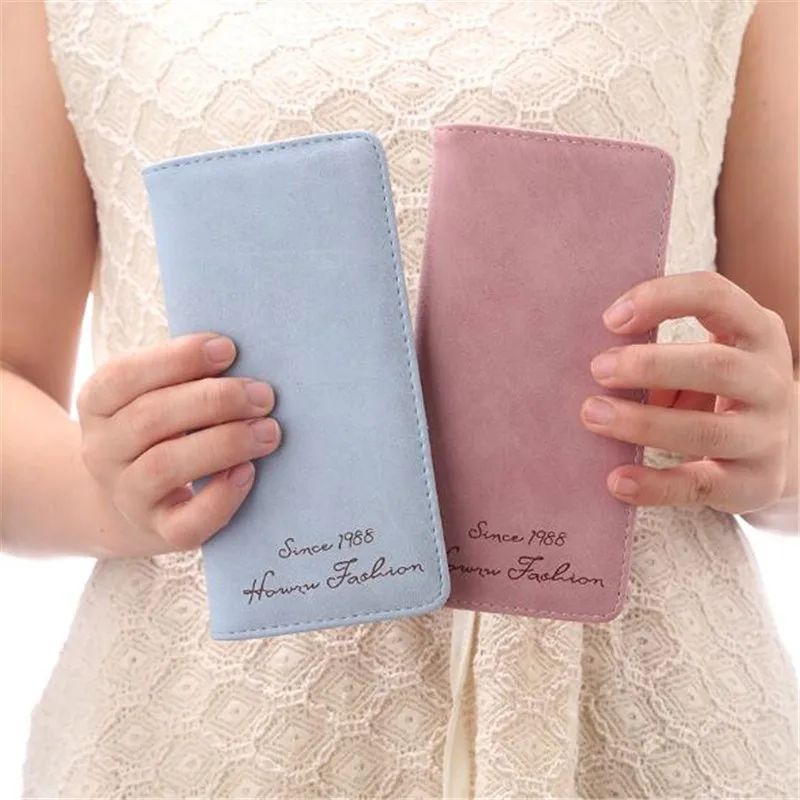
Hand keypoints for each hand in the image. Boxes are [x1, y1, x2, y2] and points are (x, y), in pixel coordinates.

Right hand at [77, 333, 280, 556]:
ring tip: (268, 431)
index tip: (228, 348)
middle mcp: (102, 451)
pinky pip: (187, 524)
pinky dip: (221, 497)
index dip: (177, 359)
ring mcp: (127, 495)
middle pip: (149, 418)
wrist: (143, 500)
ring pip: (165, 466)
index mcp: (98, 404)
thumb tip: (239, 357)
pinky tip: (249, 472)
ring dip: (224, 443)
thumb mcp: (159, 395)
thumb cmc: (165, 429)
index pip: (125, 376)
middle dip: (214, 401)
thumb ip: (189, 376)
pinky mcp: (160, 531)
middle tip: (263, 395)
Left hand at [580, 272, 794, 512]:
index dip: (662, 299)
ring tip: (593, 415)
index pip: (715, 296)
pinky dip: (655, 485)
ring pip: (706, 430)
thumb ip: (664, 353)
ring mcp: (767, 435)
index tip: (610, 319)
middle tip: (597, 369)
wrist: (784, 449)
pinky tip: (617, 481)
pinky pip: (701, 486)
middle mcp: (770, 381)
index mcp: (756, 332)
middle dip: (650, 366)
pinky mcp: (754, 483)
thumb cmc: (720, 388)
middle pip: (716, 366)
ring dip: (643, 423)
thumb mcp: (705, 356)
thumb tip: (598, 365)